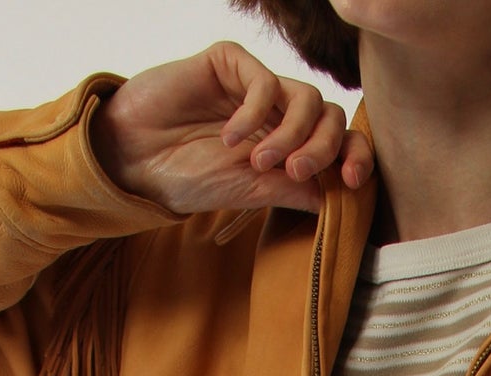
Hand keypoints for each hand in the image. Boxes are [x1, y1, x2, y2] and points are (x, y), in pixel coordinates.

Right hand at [88, 40, 374, 219]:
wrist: (134, 159)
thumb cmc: (189, 177)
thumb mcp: (252, 193)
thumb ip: (297, 191)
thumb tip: (344, 197)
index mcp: (290, 145)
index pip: (340, 142)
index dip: (356, 156)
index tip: (352, 181)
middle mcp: (279, 113)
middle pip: (330, 117)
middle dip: (322, 148)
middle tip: (294, 172)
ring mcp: (256, 86)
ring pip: (306, 97)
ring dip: (291, 134)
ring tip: (259, 161)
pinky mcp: (231, 64)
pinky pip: (264, 81)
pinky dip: (254, 114)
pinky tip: (230, 137)